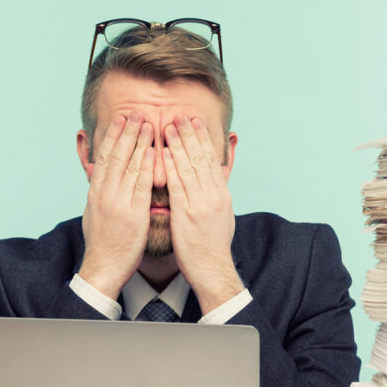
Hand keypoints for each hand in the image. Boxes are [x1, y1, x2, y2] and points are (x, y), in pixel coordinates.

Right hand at [79, 111, 155, 298]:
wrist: (104, 267)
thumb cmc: (103, 243)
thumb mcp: (95, 213)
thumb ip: (100, 193)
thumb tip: (101, 176)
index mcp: (96, 193)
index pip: (104, 158)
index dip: (113, 136)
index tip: (121, 120)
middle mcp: (105, 195)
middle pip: (116, 156)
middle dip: (127, 133)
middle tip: (136, 113)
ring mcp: (118, 204)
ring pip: (129, 167)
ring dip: (139, 143)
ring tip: (148, 124)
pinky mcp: (132, 215)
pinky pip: (141, 187)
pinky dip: (147, 167)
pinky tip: (154, 152)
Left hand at [162, 114, 243, 313]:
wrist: (213, 271)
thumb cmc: (212, 248)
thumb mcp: (222, 217)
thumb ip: (216, 196)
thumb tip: (215, 181)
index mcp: (222, 195)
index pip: (212, 160)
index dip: (203, 139)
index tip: (195, 122)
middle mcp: (214, 196)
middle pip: (202, 158)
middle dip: (191, 135)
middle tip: (182, 115)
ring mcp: (201, 204)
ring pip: (189, 167)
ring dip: (178, 144)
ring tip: (169, 125)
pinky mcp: (187, 215)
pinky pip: (177, 187)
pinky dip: (171, 168)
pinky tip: (163, 153)